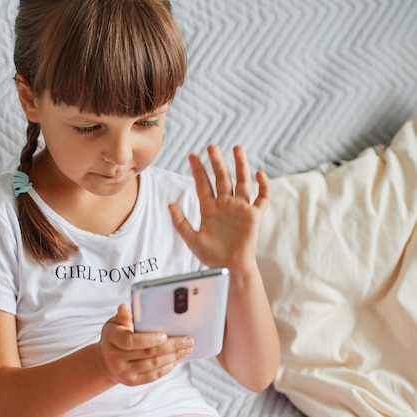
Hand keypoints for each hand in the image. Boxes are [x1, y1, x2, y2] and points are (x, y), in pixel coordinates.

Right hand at [97, 304, 192, 385]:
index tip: (165, 335)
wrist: (106, 359)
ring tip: (187, 349)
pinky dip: (167, 367)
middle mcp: (115, 357)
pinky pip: (153, 375)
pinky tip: (176, 359)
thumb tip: (126, 307)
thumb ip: (123, 316)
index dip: (149, 339)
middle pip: (147, 353)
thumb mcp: (115, 322)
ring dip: (173, 356)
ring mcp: (124, 372)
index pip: (131, 341)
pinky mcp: (132, 381)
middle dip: (171, 346)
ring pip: (153, 365)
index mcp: (112, 339)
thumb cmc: (115, 335)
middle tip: (188, 340)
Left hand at [169, 145, 269, 273]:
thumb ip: (180, 222)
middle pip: (222, 178)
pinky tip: (260, 173)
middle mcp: (225, 204)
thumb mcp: (191, 239)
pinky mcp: (253, 216)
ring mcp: (239, 208)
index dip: (198, 170)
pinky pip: (261, 198)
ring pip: (241, 181)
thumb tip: (170, 204)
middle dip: (217, 162)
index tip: (192, 156)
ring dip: (240, 165)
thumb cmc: (211, 256)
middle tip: (212, 147)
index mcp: (209, 208)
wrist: (229, 268)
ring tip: (237, 148)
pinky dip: (263, 186)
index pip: (203, 184)